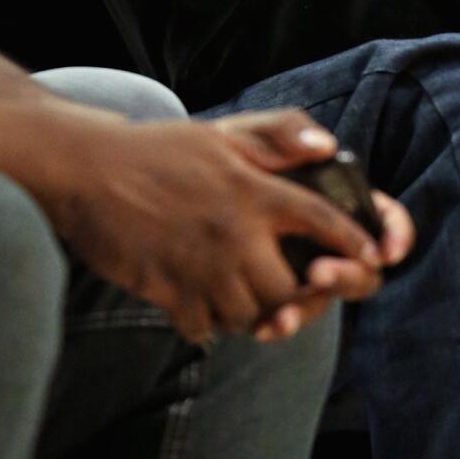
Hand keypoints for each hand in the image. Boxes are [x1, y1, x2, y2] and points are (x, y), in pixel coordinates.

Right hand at [47, 108, 388, 344]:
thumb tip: (327, 147)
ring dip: (254, 310)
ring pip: (250, 314)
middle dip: (296, 295)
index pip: (322, 221)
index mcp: (254, 190)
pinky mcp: (167, 289)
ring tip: (247, 293)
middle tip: (292, 288)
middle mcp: (234, 231)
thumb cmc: (160, 149)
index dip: (353, 243)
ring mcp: (200, 265)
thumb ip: (280, 133)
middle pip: (289, 288)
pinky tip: (204, 299)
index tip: (372, 257)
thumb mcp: (224, 131)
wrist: (87, 169)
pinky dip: (211, 322)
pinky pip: (206, 327)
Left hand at [212, 111, 414, 340]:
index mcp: (334, 199)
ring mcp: (300, 271)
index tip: (384, 251)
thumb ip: (285, 130)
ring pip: (323, 300)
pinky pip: (287, 317)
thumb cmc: (219, 155)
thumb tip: (326, 145)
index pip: (383, 217)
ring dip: (309, 311)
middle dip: (347, 276)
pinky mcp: (271, 295)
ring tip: (282, 316)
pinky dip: (278, 325)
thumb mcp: (248, 135)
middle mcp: (325, 240)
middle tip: (318, 273)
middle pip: (360, 269)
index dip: (395, 233)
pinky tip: (262, 327)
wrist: (166, 192)